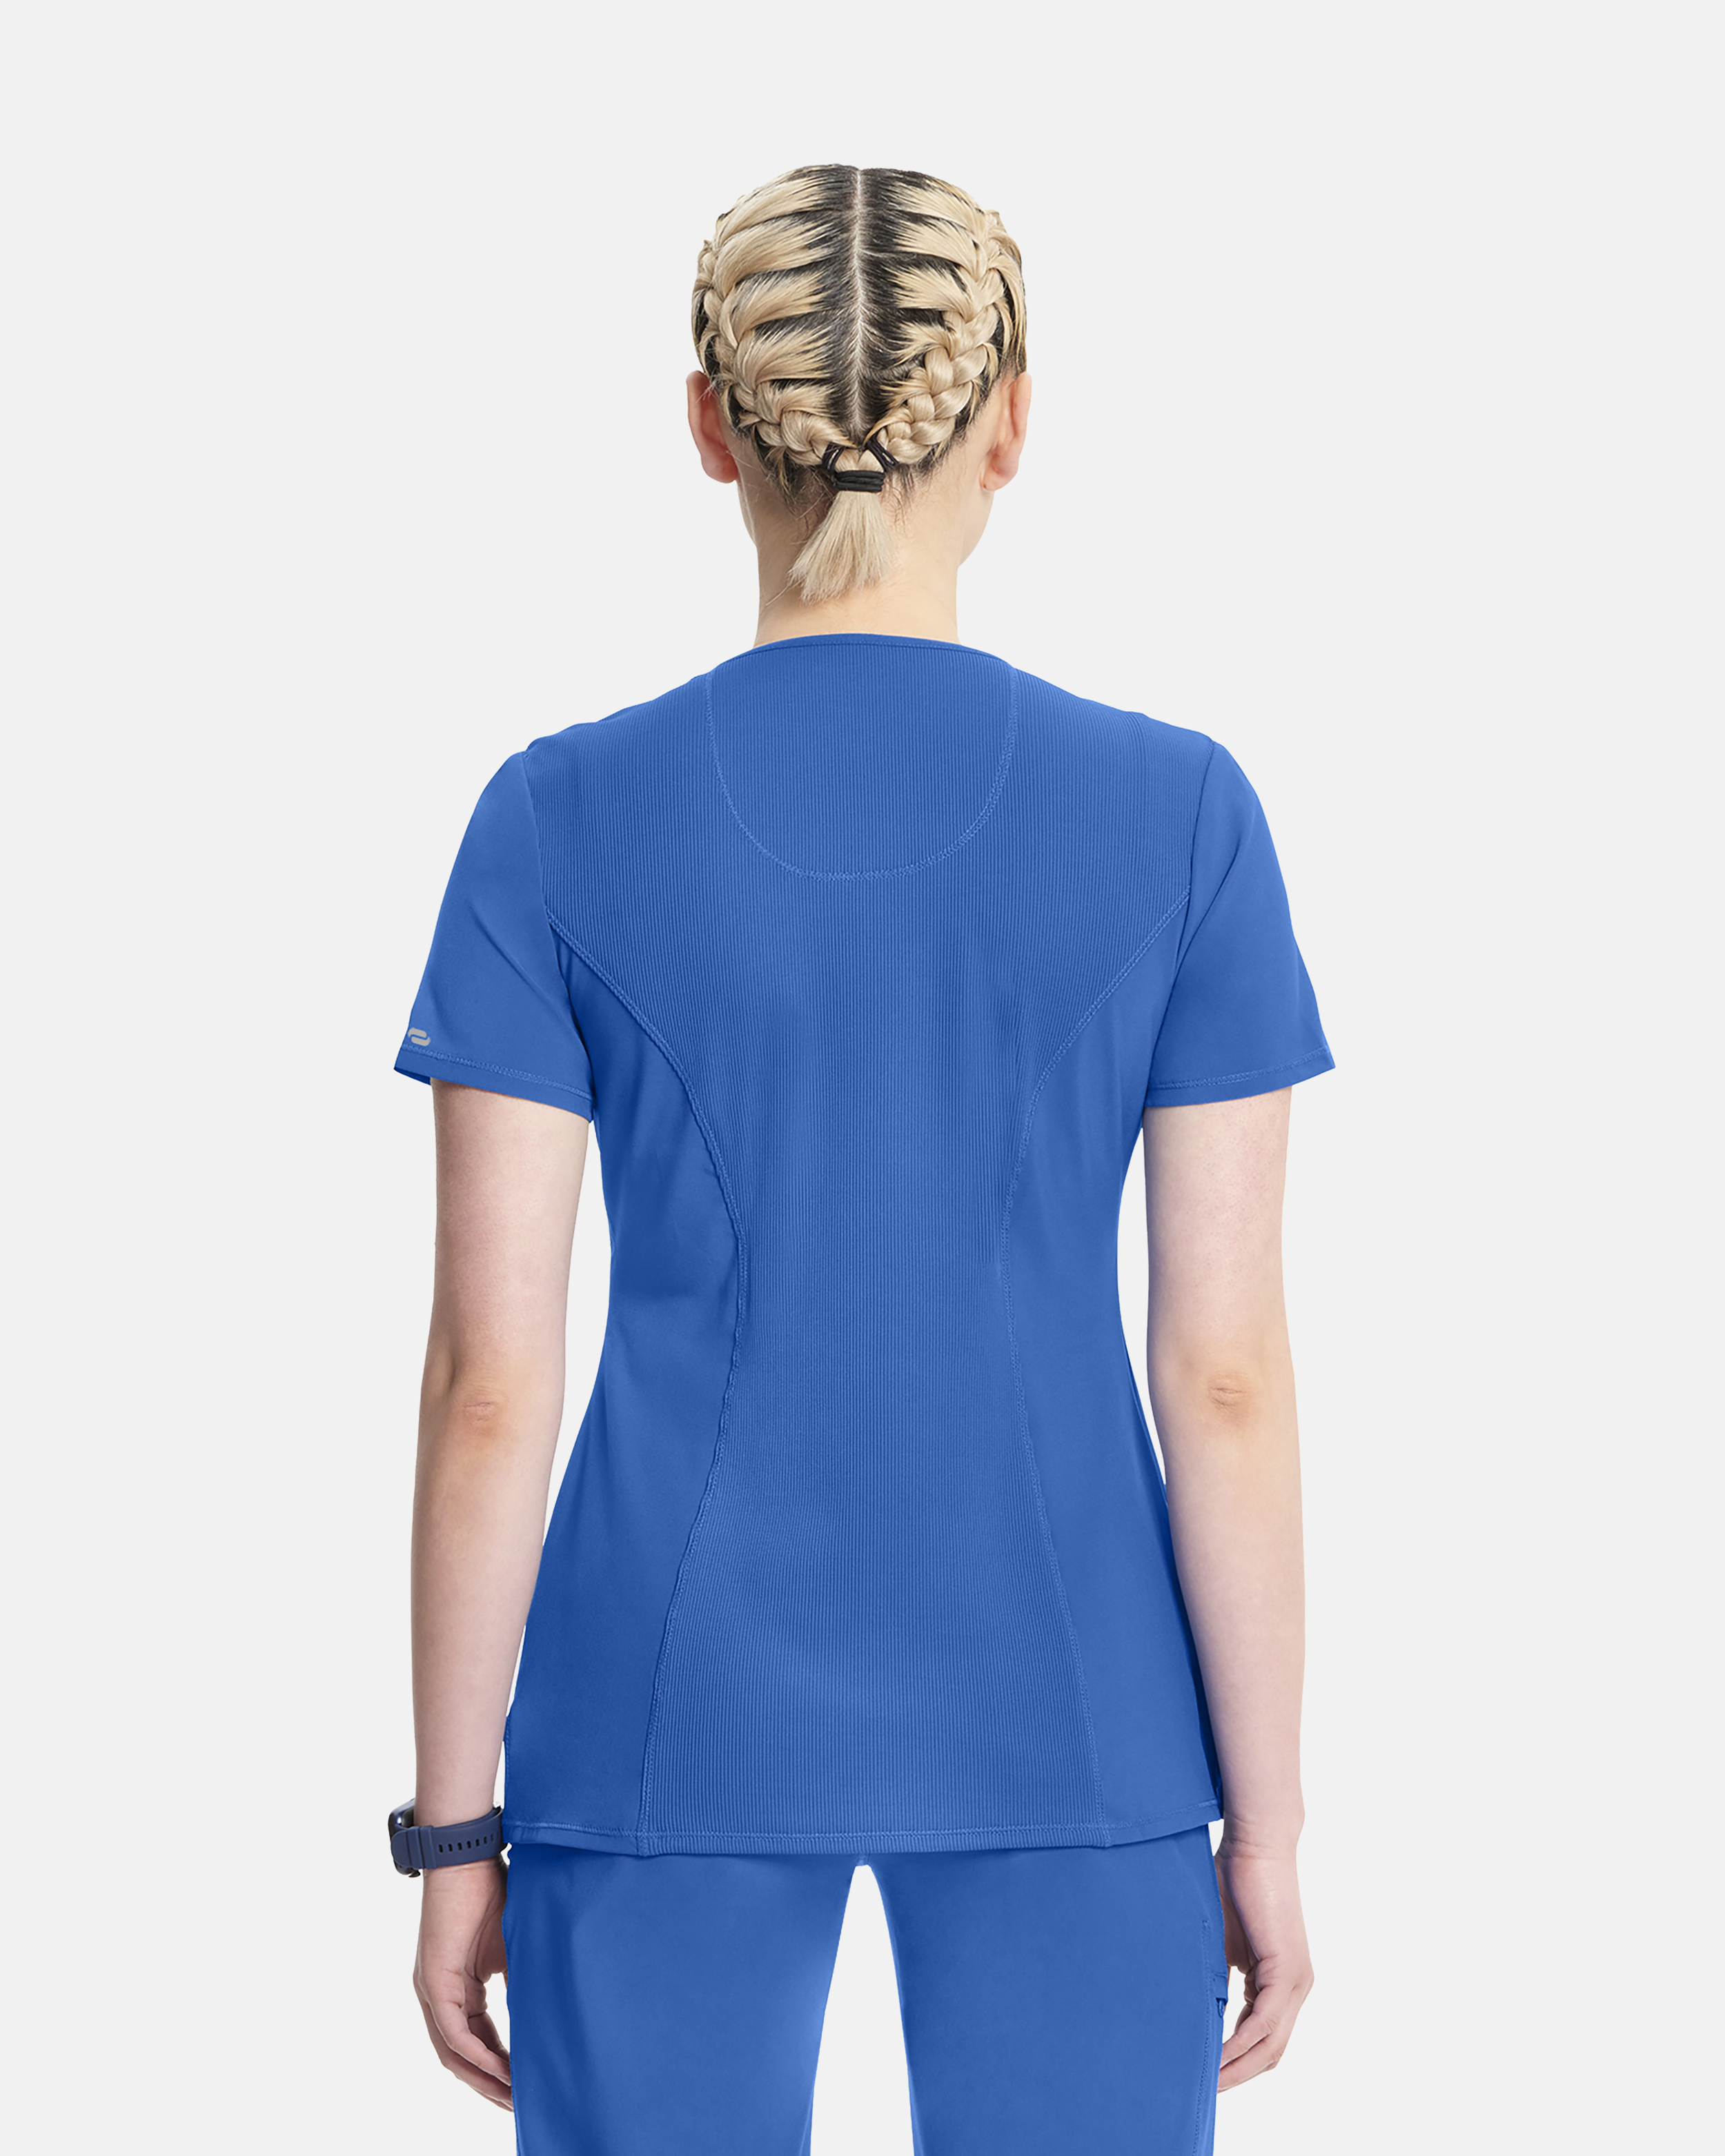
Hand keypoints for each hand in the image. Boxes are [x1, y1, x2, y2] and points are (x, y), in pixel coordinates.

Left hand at [413, 1857, 511, 2108]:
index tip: (527, 2086)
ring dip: (484, 2079)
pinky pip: (454, 2033)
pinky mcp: (433, 1983)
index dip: (502, 2068)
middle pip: (462, 2058)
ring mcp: (433, 1991)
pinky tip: (502, 2069)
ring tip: (514, 2097)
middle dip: (492, 2085)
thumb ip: (522, 1983)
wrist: (468, 1857)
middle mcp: (439, 1996)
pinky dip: (478, 2055)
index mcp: (458, 1988)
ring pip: (454, 2054)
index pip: (478, 2041)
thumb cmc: (493, 1892)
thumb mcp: (514, 1948)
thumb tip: (548, 2016)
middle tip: (521, 2106)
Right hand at [1215, 1837, 1313, 2090]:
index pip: (1262, 2038)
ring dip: (1237, 2069)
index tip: (1203, 2073)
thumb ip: (1216, 1974)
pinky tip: (1215, 2056)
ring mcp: (1295, 1982)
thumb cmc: (1233, 1880)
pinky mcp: (1287, 1972)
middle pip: (1269, 2053)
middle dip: (1236, 2076)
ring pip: (1269, 2046)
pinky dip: (1239, 2045)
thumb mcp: (1219, 1940)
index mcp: (1279, 1980)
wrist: (1254, 1844)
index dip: (1235, 2061)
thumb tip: (1191, 2005)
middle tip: (1203, 2092)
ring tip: (1205, 2083)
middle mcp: (1295, 1988)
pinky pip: (1263, 2024)